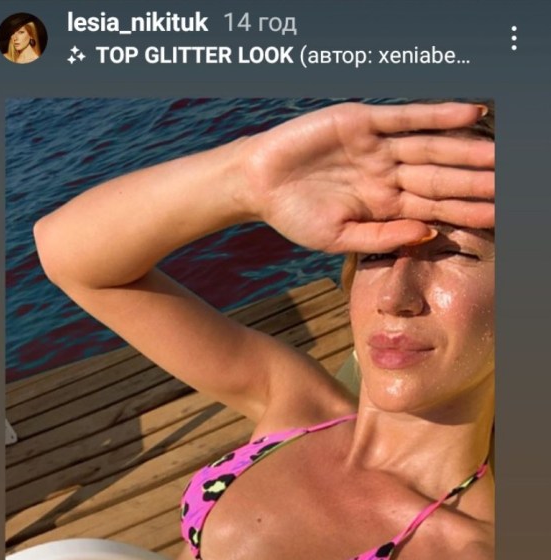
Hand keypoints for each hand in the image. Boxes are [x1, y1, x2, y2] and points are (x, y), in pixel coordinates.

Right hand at [242, 102, 493, 252]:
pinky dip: (439, 114)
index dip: (466, 211)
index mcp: (384, 205)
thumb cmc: (294, 216)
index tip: (498, 217)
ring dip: (466, 150)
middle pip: (441, 177)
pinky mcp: (363, 121)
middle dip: (475, 181)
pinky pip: (408, 116)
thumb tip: (429, 234)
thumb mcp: (340, 238)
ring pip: (432, 148)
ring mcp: (378, 147)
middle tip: (510, 182)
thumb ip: (384, 237)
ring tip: (499, 154)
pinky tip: (470, 114)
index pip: (435, 208)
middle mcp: (387, 175)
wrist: (257, 184)